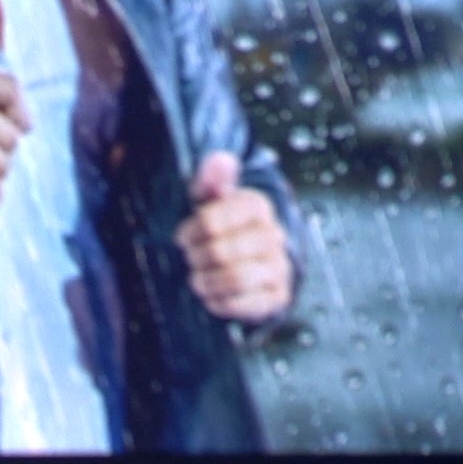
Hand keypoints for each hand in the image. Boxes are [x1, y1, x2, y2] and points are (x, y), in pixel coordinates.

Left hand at [175, 151, 291, 322]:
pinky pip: (243, 304)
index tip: (182, 236)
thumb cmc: (219, 225)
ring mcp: (280, 267)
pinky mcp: (277, 296)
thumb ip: (209, 180)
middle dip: (196, 258)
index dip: (190, 231)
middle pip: (220, 252)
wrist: (246, 261)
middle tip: (190, 258)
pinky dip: (219, 302)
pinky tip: (213, 295)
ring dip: (206, 281)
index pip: (211, 221)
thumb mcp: (208, 200)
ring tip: (198, 278)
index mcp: (256, 206)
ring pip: (234, 278)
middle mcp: (274, 235)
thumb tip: (220, 158)